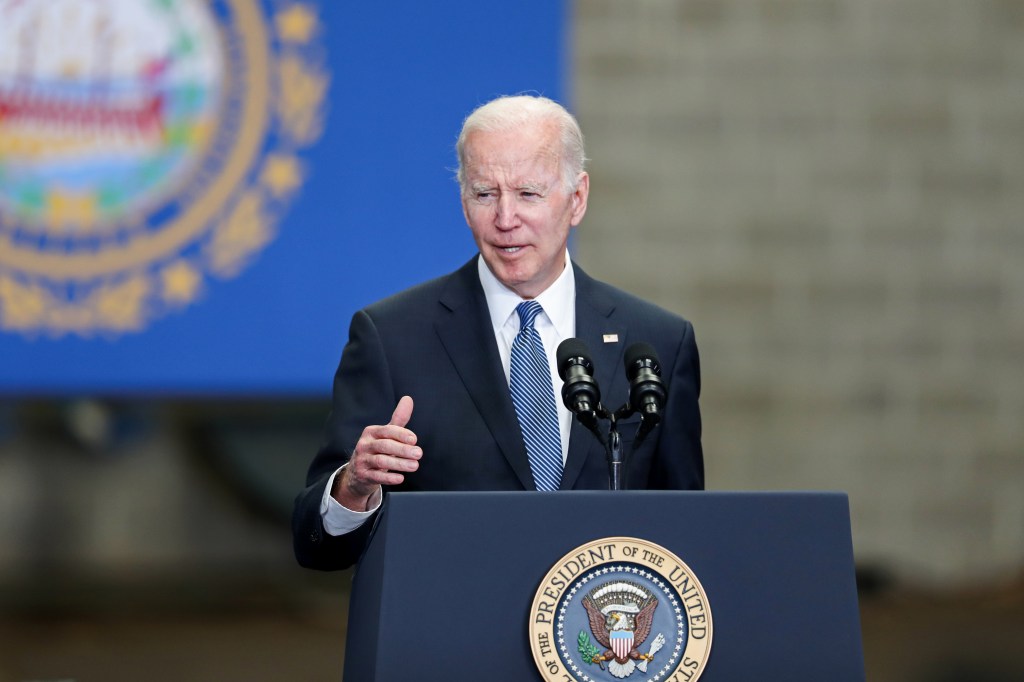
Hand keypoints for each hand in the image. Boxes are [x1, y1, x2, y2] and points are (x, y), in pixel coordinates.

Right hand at [332, 396, 420, 510]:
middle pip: (384, 446)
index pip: (386, 431)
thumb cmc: (376, 450)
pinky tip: (400, 478)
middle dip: (402, 450)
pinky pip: (376, 477)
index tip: (414, 439)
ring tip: (414, 466)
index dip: (401, 434)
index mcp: (371, 432)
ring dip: (399, 464)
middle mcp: (364, 445)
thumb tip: (408, 399)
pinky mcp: (363, 476)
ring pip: (381, 461)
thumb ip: (398, 419)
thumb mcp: (386, 435)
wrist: (357, 473)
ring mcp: (362, 461)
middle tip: (419, 453)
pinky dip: (388, 478)